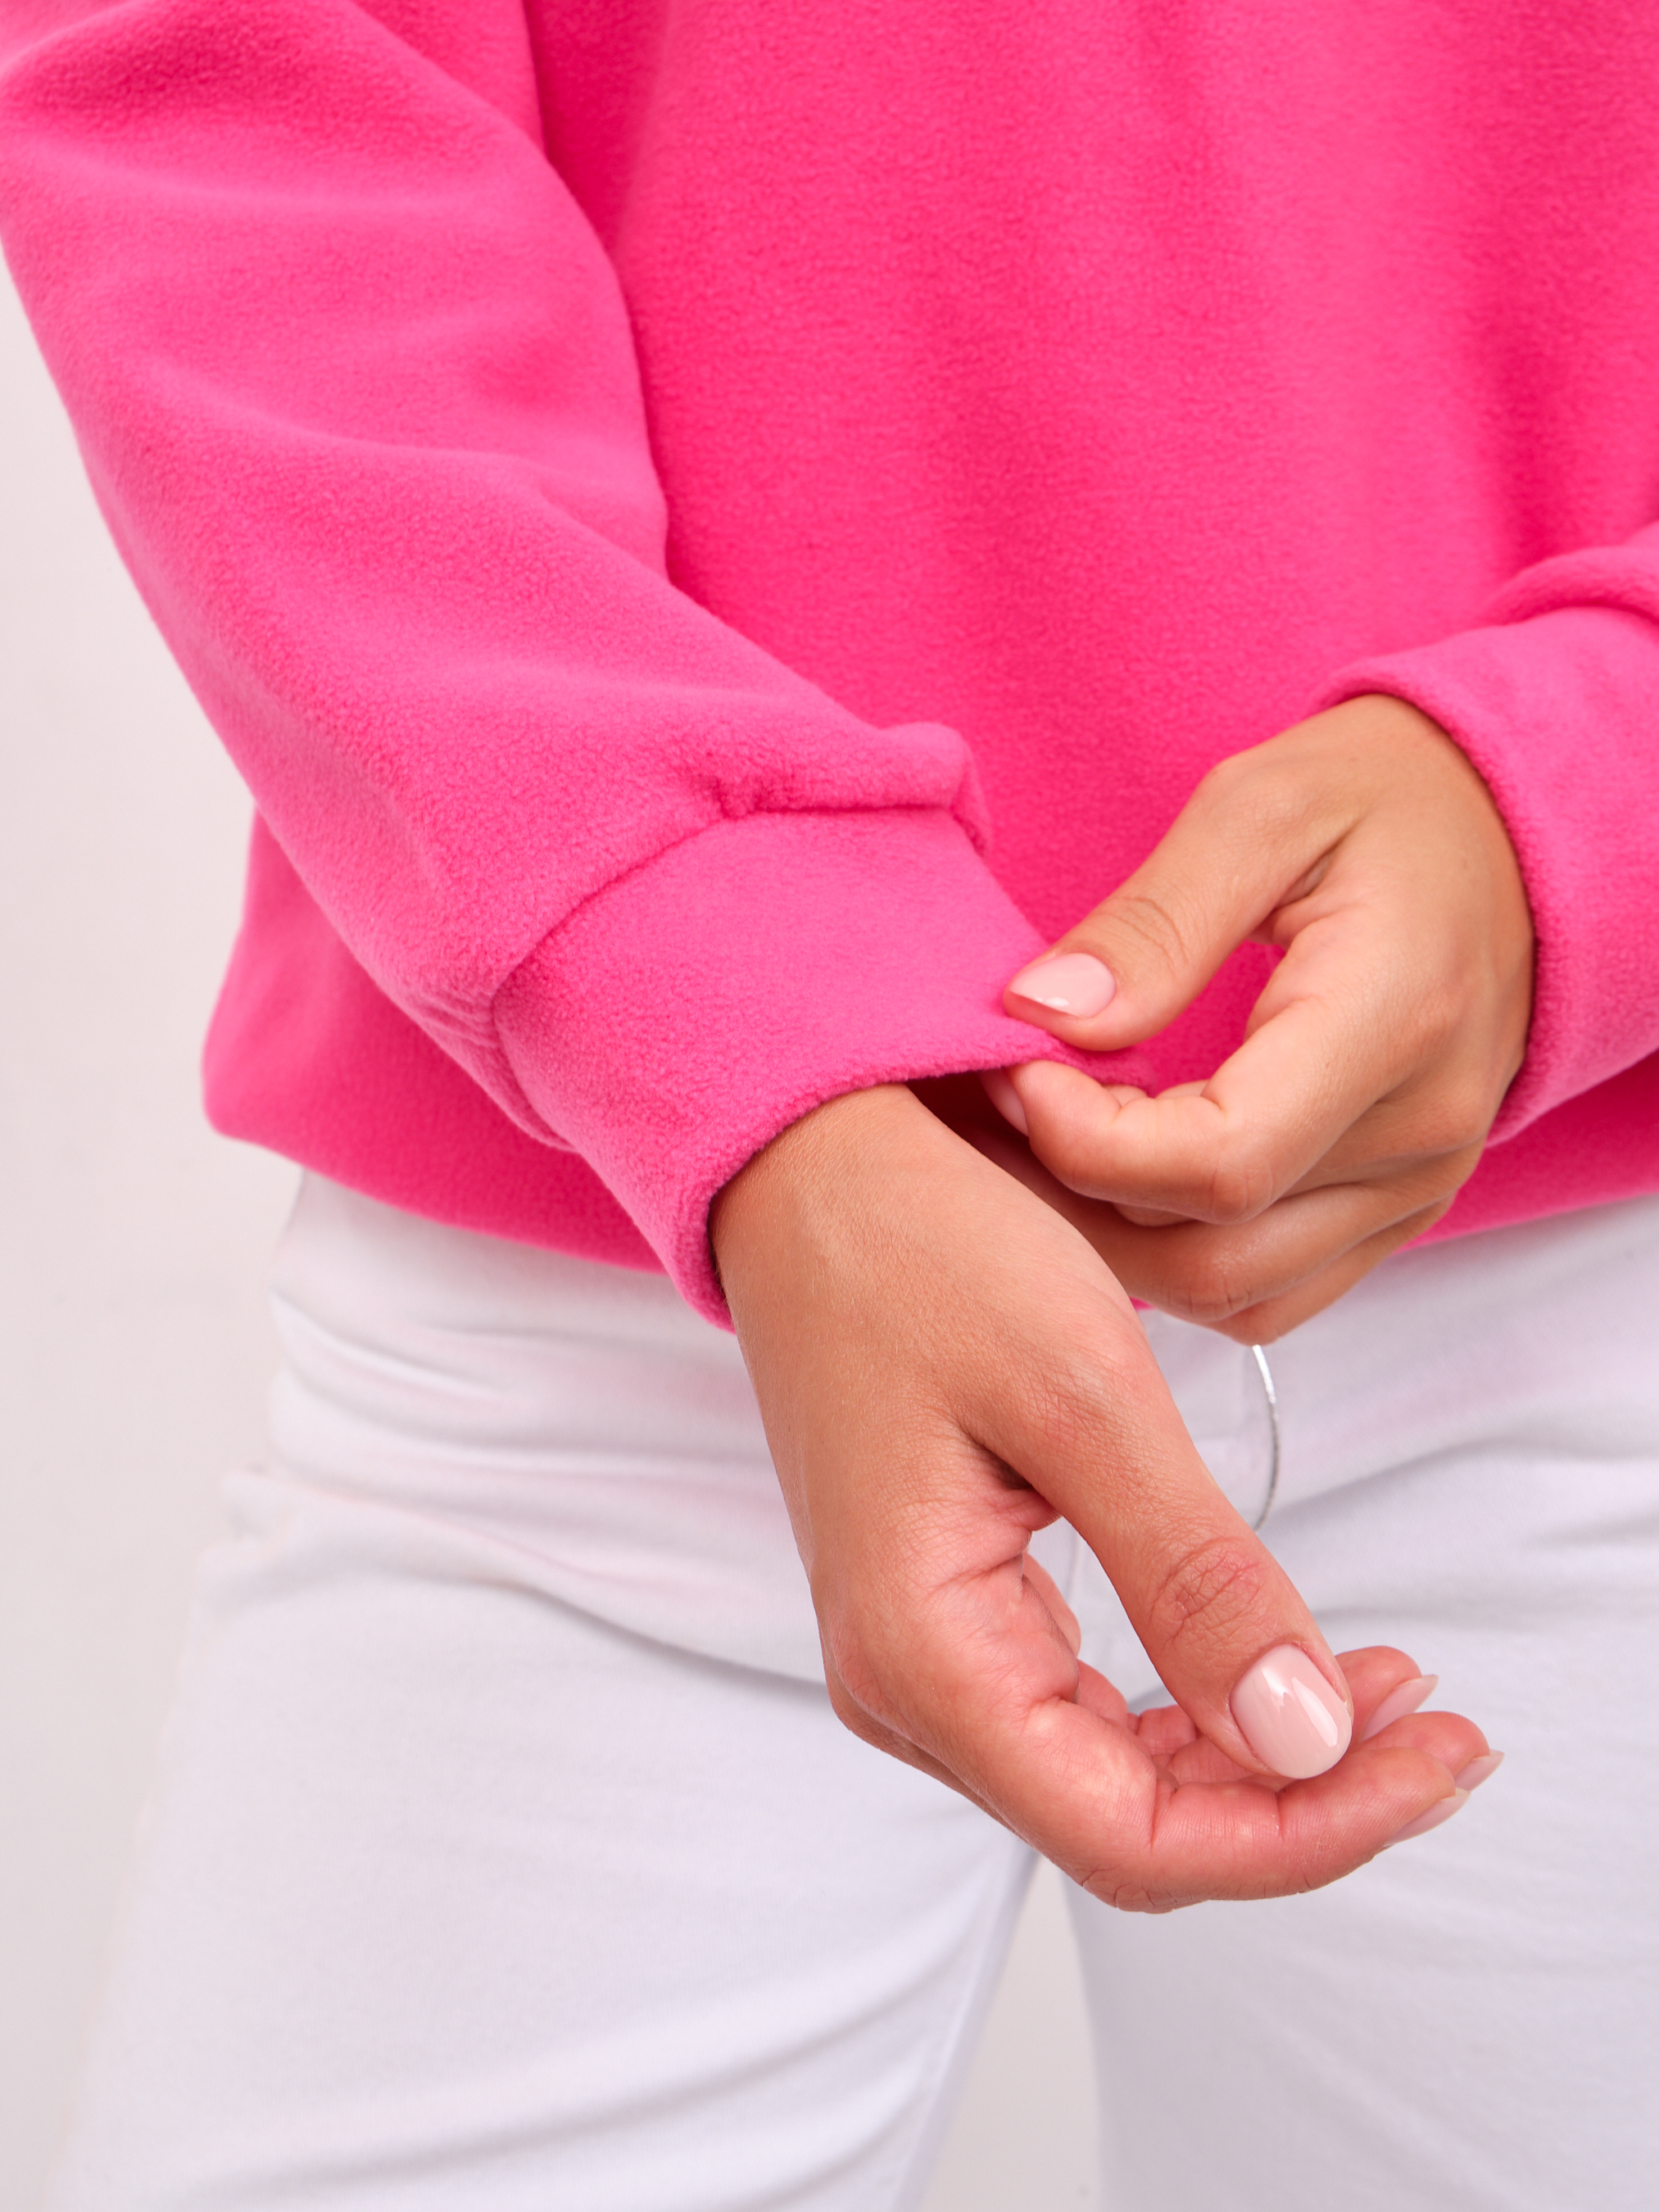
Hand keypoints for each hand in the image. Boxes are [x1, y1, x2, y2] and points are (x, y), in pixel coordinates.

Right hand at [711, 1084, 1486, 1907]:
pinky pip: (1085, 1711)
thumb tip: (1304, 1739)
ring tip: (1384, 1682)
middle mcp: (907, 1686)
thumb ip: (1192, 1576)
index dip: (1303, 1832)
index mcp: (922, 1653)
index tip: (1432, 1758)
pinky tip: (1280, 1649)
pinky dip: (1197, 1697)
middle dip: (1301, 1798)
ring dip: (1258, 1756)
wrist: (810, 1175)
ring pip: (1115, 1781)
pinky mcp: (950, 1609)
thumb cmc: (918, 1252)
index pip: (1133, 1840)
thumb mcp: (1082, 1394)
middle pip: (1131, 1829)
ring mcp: (922, 1653)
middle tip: (1436, 1718)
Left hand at [986, 696, 1534, 1339]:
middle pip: (1210, 1249)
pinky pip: (1264, 1292)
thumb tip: (1042, 1014)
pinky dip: (1171, 1251)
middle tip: (1005, 1095)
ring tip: (1048, 1132)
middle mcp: (1421, 1133)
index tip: (1016, 1064)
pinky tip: (1119, 1169)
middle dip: (1072, 1193)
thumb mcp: (1259, 807)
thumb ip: (1152, 921)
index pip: (1221, 1163)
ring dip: (1110, 1234)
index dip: (1085, 1141)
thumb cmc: (1383, 804)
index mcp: (1394, 1021)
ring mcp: (1415, 1189)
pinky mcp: (1394, 1213)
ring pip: (1227, 1291)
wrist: (1507, 839)